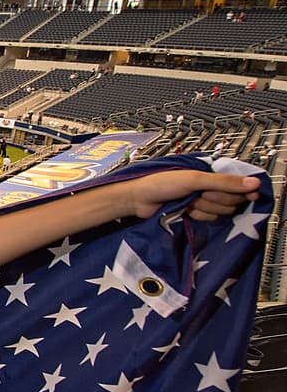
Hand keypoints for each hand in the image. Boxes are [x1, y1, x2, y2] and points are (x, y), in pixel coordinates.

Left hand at [123, 170, 258, 221]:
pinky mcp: (195, 213)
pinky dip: (198, 216)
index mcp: (209, 173)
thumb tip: (254, 183)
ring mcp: (201, 200)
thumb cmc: (161, 183)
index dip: (242, 191)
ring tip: (189, 202)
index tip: (249, 197)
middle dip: (216, 200)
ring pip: (220, 211)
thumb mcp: (194, 179)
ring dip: (205, 209)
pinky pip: (209, 219)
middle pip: (231, 200)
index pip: (237, 184)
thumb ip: (224, 182)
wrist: (138, 200)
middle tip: (200, 195)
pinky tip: (186, 211)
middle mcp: (208, 186)